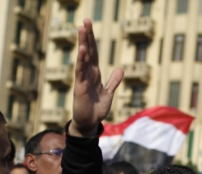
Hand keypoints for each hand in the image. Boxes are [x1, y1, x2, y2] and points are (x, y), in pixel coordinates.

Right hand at [68, 19, 123, 136]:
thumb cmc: (97, 109)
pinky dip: (81, 60)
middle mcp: (88, 74)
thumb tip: (121, 69)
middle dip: (87, 36)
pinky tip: (82, 49)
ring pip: (83, 58)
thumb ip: (114, 81)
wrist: (90, 123)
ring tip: (81, 29)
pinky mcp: (80, 87)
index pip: (93, 53)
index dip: (92, 39)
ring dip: (83, 43)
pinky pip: (80, 71)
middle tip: (85, 20)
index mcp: (94, 74)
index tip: (89, 26)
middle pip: (88, 51)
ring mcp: (83, 79)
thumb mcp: (109, 93)